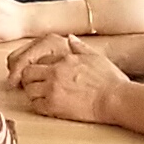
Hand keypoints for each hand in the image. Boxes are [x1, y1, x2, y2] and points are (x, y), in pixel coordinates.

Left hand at [9, 33, 126, 122]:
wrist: (115, 99)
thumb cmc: (110, 80)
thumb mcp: (96, 57)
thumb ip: (80, 47)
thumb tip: (70, 38)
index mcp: (64, 59)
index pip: (40, 59)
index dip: (41, 67)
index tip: (45, 74)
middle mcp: (55, 72)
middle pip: (27, 73)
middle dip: (31, 79)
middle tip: (39, 85)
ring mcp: (52, 89)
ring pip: (29, 90)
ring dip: (34, 93)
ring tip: (44, 96)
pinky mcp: (53, 106)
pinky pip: (35, 105)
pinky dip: (39, 105)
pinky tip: (49, 106)